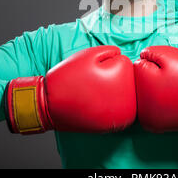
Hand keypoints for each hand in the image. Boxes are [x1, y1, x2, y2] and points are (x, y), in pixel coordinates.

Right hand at [4, 45, 136, 134]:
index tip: (93, 70)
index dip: (106, 63)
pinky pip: (116, 112)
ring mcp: (121, 115)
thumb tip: (122, 56)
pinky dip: (106, 107)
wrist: (49, 104)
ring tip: (92, 93)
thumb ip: (111, 51)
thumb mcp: (89, 54)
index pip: (124, 64)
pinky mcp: (113, 127)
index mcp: (124, 77)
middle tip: (92, 82)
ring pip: (123, 97)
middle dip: (112, 78)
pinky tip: (93, 104)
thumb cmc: (68, 76)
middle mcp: (128, 98)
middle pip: (127, 81)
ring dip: (111, 93)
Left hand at [133, 46, 177, 132]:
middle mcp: (141, 105)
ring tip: (172, 89)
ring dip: (153, 91)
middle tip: (172, 79)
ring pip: (142, 97)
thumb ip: (149, 52)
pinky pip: (148, 109)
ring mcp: (148, 118)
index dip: (153, 63)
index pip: (137, 67)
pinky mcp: (156, 126)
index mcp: (143, 85)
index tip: (169, 69)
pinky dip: (157, 103)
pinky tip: (171, 99)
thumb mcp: (170, 55)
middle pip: (137, 84)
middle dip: (150, 78)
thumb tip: (139, 57)